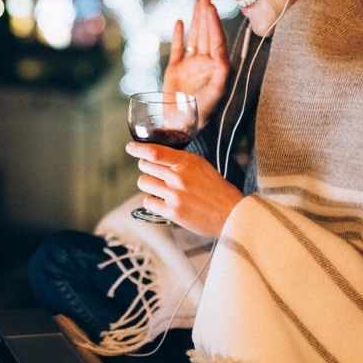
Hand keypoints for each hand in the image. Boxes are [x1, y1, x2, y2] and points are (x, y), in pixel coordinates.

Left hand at [126, 141, 242, 237]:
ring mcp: (174, 195)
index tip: (130, 148)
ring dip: (148, 184)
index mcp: (188, 162)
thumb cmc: (218, 190)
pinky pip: (148, 201)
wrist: (232, 214)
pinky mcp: (172, 212)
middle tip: (155, 173)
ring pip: (144, 182)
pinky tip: (161, 201)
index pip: (156, 152)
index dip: (139, 148)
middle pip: (146, 166)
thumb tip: (159, 158)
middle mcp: (179, 177)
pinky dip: (152, 201)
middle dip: (147, 168)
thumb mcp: (202, 166)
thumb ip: (182, 162)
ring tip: (160, 188)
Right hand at [163, 0, 230, 124]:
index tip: (211, 8)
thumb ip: (221, 72)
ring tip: (197, 1)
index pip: (216, 40)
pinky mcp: (175, 69)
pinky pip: (178, 48)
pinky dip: (179, 35)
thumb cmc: (201, 112)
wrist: (179, 124)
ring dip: (196, 19)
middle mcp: (205, 63)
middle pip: (206, 33)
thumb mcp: (216, 92)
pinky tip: (180, 23)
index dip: (214, 23)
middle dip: (206, 15)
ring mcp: (190, 65)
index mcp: (216, 67)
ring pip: (194, 36)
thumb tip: (222, 53)